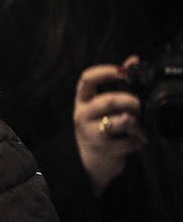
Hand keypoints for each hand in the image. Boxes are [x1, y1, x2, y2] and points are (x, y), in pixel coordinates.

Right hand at [74, 60, 146, 194]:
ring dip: (137, 122)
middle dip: (131, 102)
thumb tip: (133, 60)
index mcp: (83, 101)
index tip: (122, 71)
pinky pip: (130, 140)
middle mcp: (83, 115)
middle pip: (110, 100)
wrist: (91, 161)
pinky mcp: (104, 149)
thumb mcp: (102, 104)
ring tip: (138, 127)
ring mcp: (91, 133)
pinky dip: (139, 140)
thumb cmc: (100, 127)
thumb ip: (116, 83)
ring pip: (123, 120)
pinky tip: (136, 141)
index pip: (86, 80)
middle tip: (137, 107)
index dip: (105, 72)